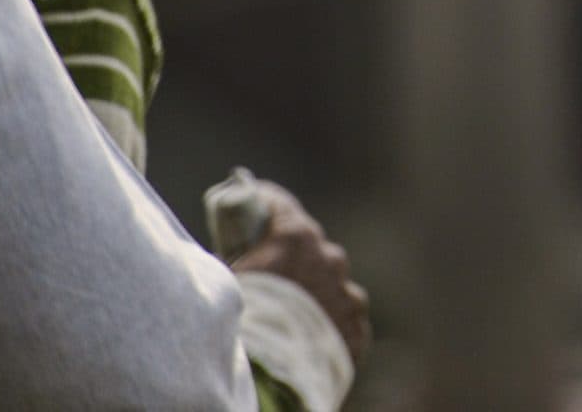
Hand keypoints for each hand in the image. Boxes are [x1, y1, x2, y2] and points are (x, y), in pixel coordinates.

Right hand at [230, 181, 371, 362]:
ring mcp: (348, 294)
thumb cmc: (236, 323)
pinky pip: (344, 321)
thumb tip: (228, 257)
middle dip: (293, 260)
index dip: (264, 206)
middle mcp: (330, 258)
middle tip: (270, 280)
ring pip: (332, 286)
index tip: (254, 206)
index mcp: (295, 237)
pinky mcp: (357, 329)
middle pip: (310, 249)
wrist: (268, 375)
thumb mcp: (224, 282)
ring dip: (315, 296)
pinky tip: (311, 342)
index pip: (279, 206)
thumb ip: (236, 261)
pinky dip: (329, 328)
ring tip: (290, 320)